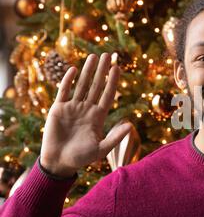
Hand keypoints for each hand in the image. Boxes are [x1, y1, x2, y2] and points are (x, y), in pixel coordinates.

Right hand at [40, 53, 131, 177]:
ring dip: (87, 71)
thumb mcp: (101, 148)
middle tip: (108, 54)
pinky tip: (73, 69)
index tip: (118, 67)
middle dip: (102, 70)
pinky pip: (64, 92)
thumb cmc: (81, 158)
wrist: (59, 162)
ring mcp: (73, 108)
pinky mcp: (58, 109)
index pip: (108, 94)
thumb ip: (115, 137)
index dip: (113, 81)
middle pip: (96, 85)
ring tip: (94, 56)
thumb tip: (131, 125)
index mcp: (98, 116)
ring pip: (82, 85)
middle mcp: (87, 109)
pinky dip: (68, 81)